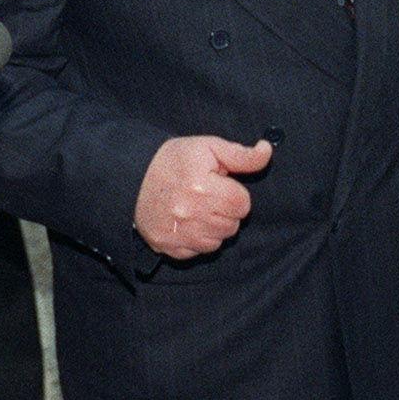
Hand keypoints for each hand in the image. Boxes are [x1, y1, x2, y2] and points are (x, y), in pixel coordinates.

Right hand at [133, 135, 271, 259]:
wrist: (132, 177)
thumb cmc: (173, 160)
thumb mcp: (207, 147)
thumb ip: (240, 154)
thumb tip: (266, 150)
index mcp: (201, 186)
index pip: (242, 204)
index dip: (235, 193)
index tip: (220, 186)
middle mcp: (189, 213)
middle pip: (232, 225)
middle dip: (226, 211)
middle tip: (209, 197)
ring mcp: (177, 233)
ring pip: (218, 241)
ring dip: (214, 228)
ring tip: (199, 209)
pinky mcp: (168, 246)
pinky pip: (198, 252)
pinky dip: (197, 240)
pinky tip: (188, 223)